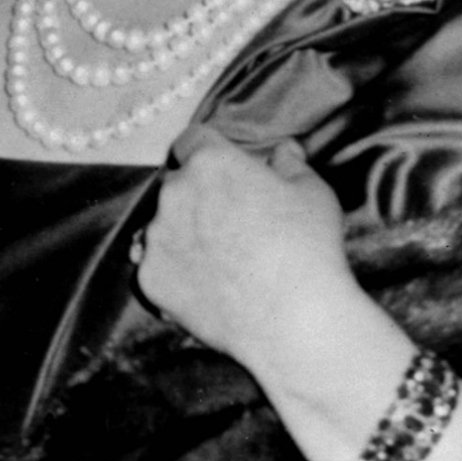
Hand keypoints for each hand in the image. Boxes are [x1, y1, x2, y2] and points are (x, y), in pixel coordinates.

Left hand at [136, 128, 365, 379]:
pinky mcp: (149, 279)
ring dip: (182, 236)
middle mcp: (174, 193)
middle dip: (197, 196)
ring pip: (162, 228)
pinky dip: (175, 275)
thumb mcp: (312, 192)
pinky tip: (207, 289)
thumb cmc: (309, 247)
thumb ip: (291, 163)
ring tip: (220, 263)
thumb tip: (284, 149)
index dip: (207, 152)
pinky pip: (156, 269)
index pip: (192, 140)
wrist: (293, 320)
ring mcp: (157, 238)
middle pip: (177, 184)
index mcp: (210, 162)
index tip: (221, 170)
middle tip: (230, 224)